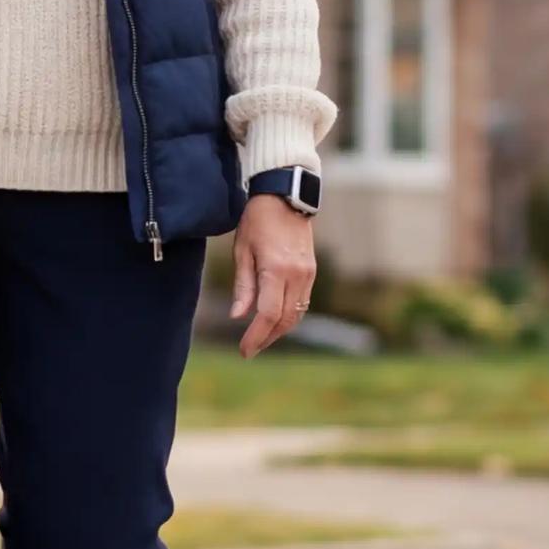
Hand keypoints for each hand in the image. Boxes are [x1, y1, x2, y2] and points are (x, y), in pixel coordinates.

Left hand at [227, 198, 318, 356]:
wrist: (285, 198)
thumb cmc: (257, 221)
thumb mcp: (242, 251)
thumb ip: (243, 286)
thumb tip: (238, 316)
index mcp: (276, 270)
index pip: (267, 315)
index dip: (255, 337)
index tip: (244, 351)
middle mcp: (296, 275)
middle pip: (284, 320)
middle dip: (267, 338)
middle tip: (249, 350)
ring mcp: (307, 274)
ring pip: (296, 314)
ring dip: (279, 330)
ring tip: (260, 338)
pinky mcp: (311, 271)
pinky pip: (302, 302)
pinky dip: (288, 316)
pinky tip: (274, 319)